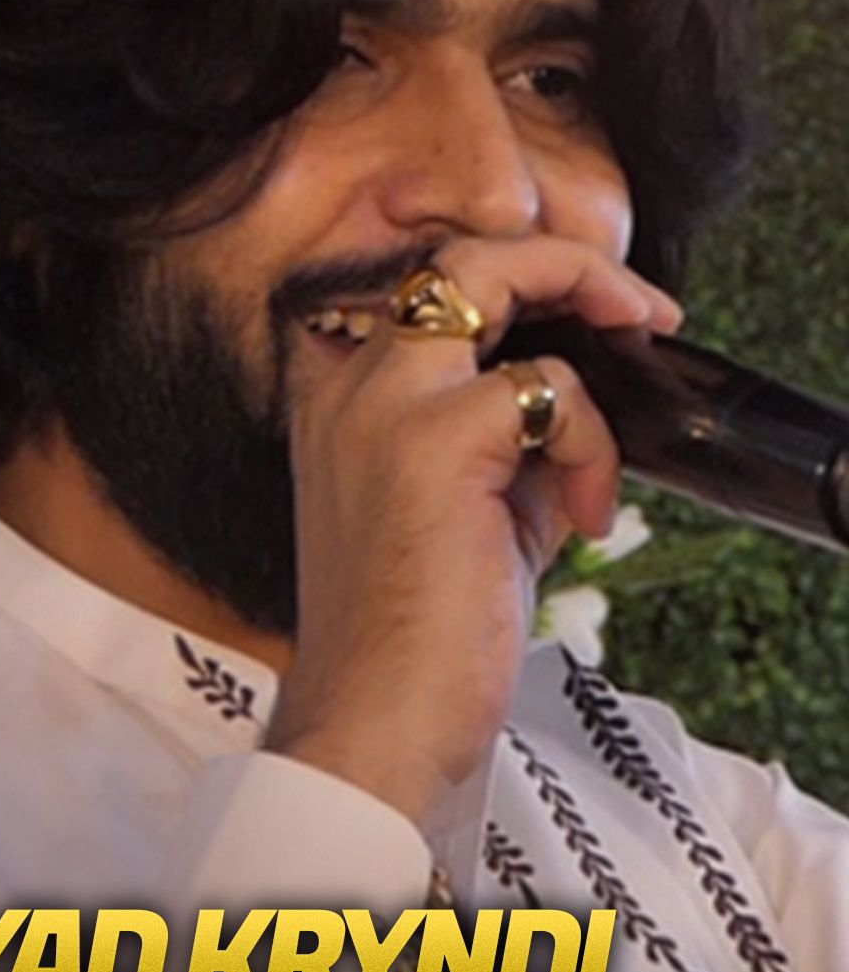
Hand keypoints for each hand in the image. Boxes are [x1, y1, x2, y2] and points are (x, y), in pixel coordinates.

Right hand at [263, 235, 682, 826]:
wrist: (374, 716)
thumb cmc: (413, 631)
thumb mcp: (467, 511)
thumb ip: (508, 439)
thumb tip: (578, 402)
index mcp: (339, 397)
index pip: (423, 289)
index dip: (510, 277)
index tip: (581, 308)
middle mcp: (348, 382)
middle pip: (462, 255)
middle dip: (565, 264)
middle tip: (632, 307)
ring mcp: (383, 401)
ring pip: (498, 279)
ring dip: (589, 344)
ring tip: (612, 428)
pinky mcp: (433, 439)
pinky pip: (550, 391)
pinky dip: (592, 448)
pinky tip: (583, 517)